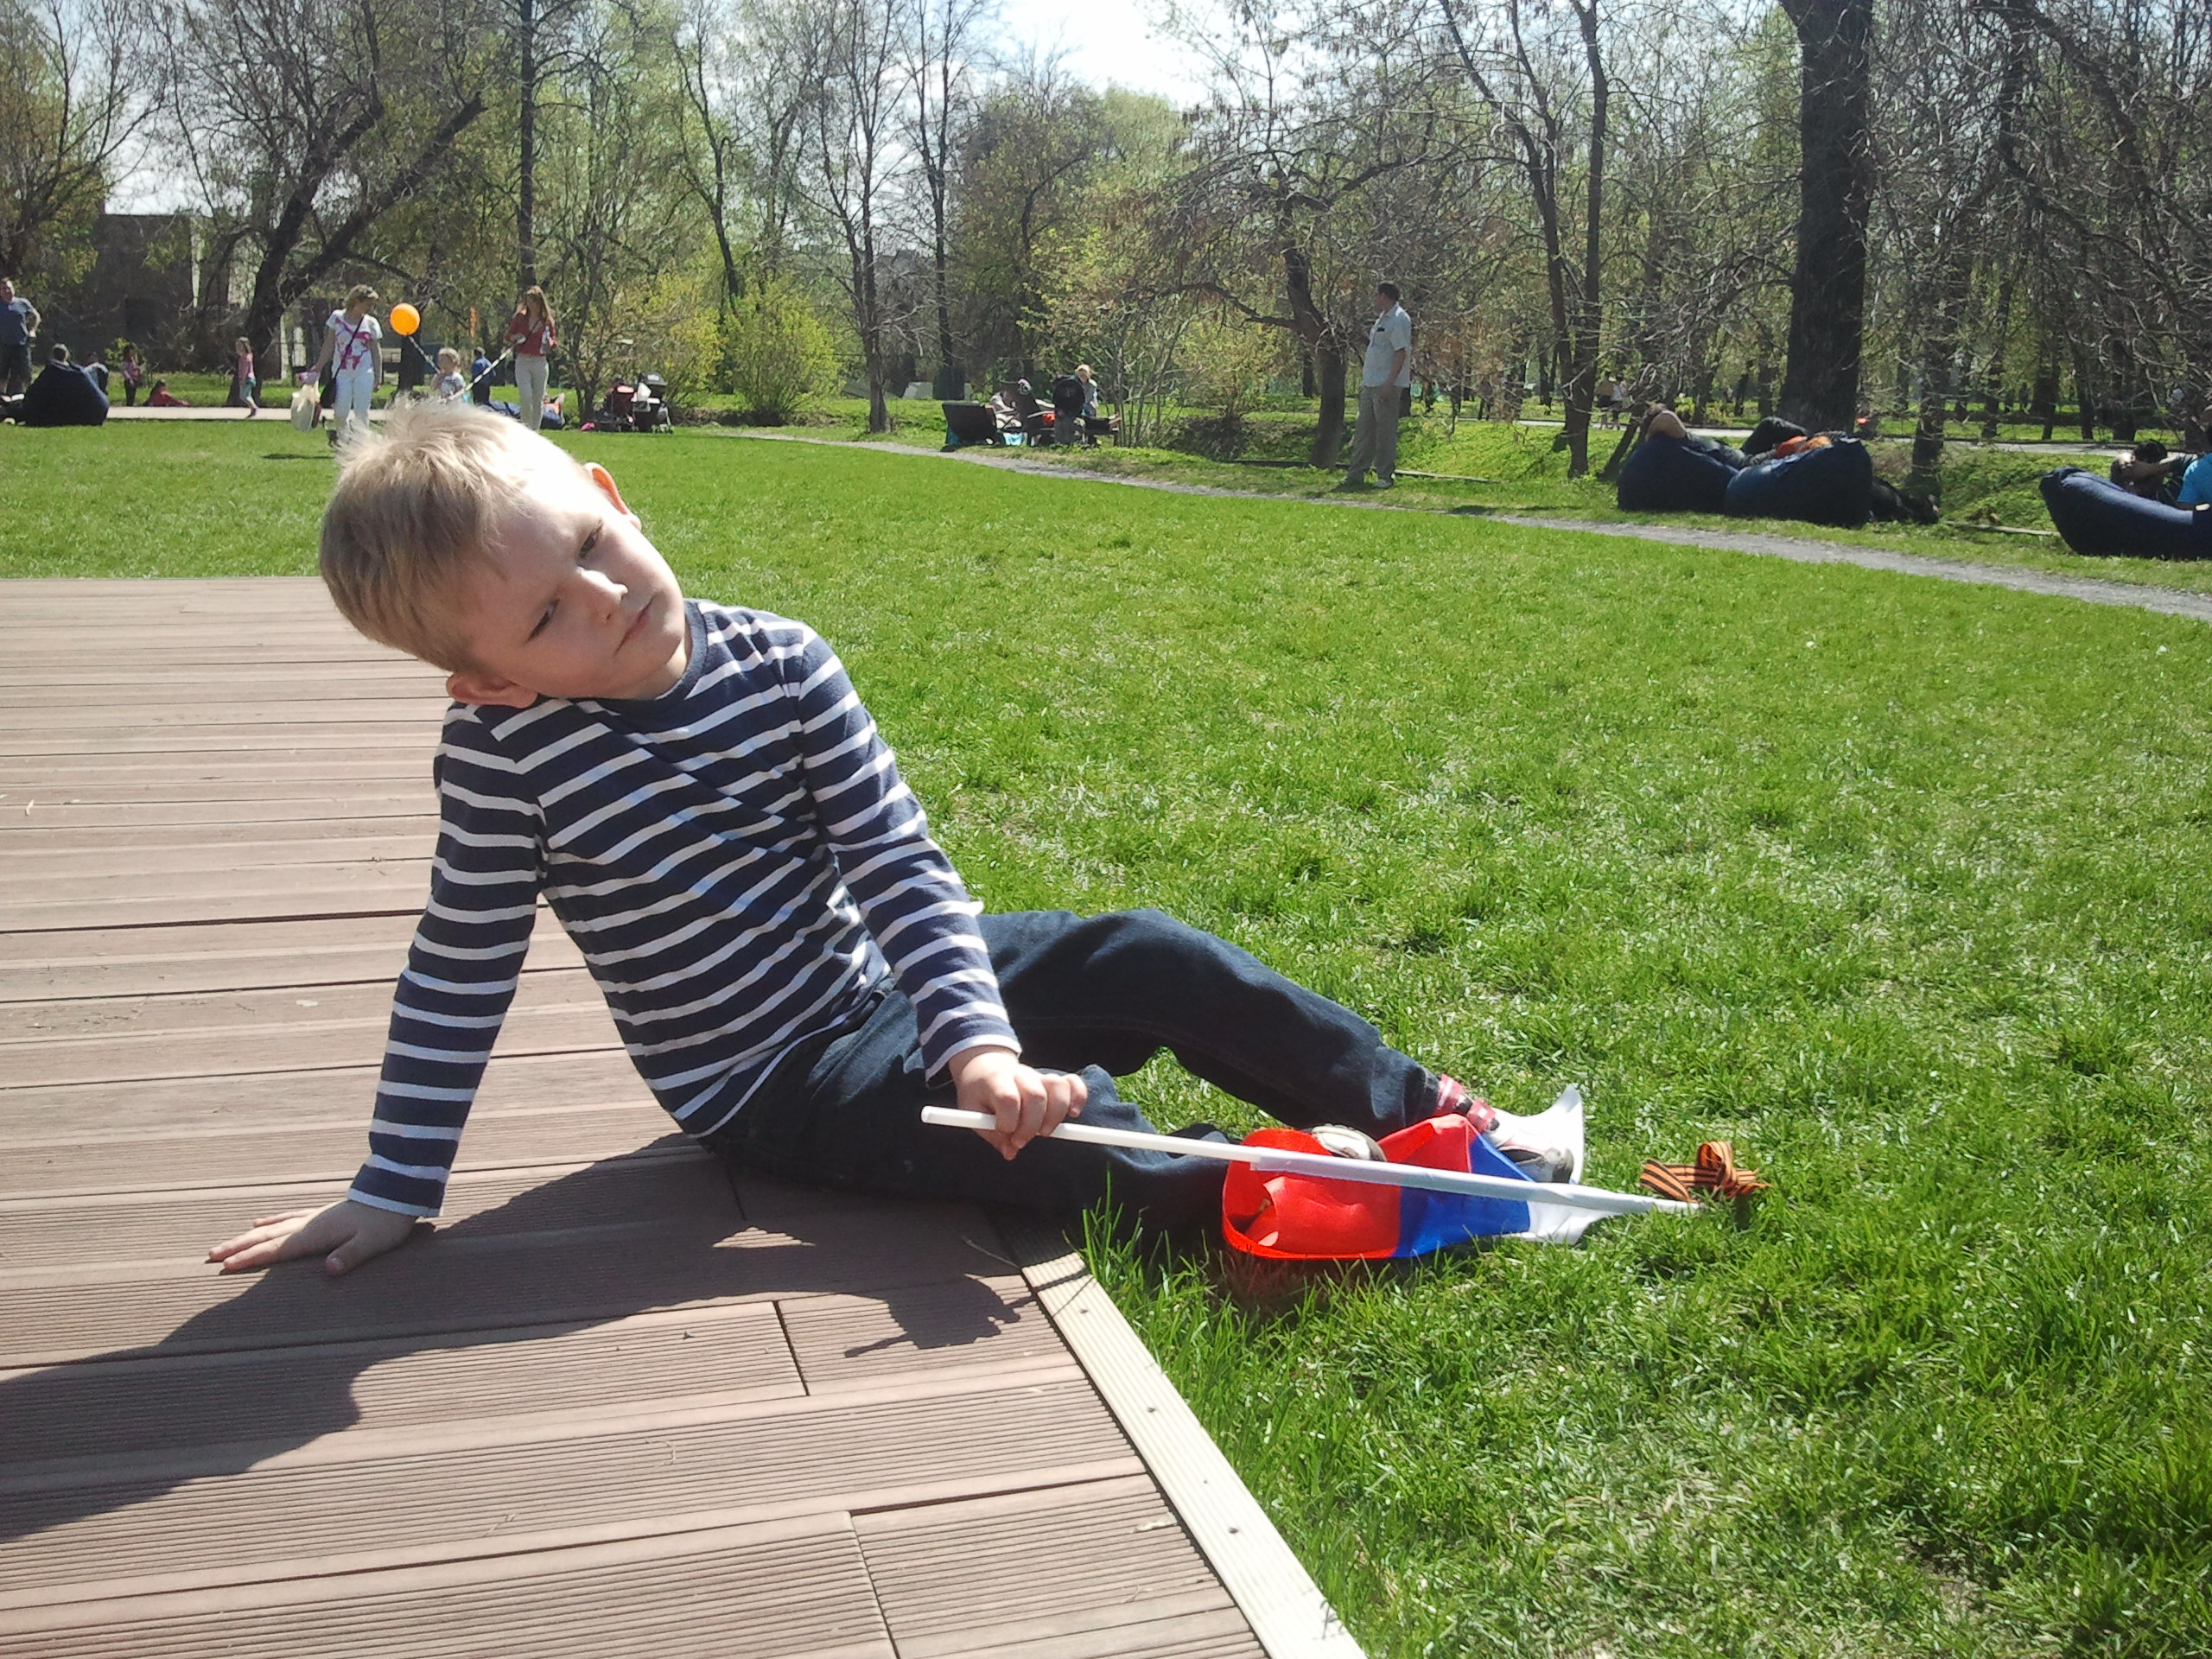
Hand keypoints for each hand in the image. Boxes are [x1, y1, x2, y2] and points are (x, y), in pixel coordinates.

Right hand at [206, 1199, 419, 1276]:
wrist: (396, 1194)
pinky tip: (258, 1222)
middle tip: (209, 1256)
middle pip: (265, 1237)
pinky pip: (286, 1217)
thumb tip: (329, 1270)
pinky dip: (270, 1221)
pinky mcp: (320, 1214)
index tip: (224, 1266)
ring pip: (271, 1227)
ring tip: (224, 1244)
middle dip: (237, 1248)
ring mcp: (312, 1217)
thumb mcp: (371, 1244)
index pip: (275, 1249)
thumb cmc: (385, 1222)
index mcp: (314, 1234)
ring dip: (246, 1237)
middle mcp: (307, 1224)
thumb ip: (350, 1256)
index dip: (250, 1258)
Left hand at [949, 1046, 1085, 1159]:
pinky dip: (1078, 1097)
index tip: (1006, 1138)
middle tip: (1021, 1141)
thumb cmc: (978, 1094)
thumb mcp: (973, 1112)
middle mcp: (1020, 1075)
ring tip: (1044, 1132)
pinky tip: (1072, 1114)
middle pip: (1035, 1095)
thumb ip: (991, 1134)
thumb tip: (1010, 1153)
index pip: (1008, 1098)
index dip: (1009, 1123)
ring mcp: (1038, 1075)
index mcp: (996, 1080)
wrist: (985, 1067)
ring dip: (1055, 1114)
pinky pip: (1073, 1082)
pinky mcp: (1053, 1079)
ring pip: (1057, 1086)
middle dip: (1031, 1125)